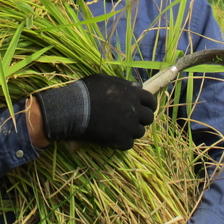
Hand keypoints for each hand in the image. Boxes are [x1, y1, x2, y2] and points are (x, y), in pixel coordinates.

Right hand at [35, 73, 155, 149]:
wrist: (73, 109)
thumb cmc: (86, 91)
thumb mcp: (105, 80)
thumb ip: (124, 84)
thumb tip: (139, 87)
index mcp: (133, 94)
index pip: (151, 100)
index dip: (148, 105)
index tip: (143, 108)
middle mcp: (135, 110)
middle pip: (148, 118)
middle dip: (141, 119)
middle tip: (130, 120)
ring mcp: (129, 126)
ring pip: (139, 132)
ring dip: (131, 130)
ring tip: (118, 128)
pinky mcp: (121, 140)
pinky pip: (129, 143)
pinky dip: (122, 141)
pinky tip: (112, 137)